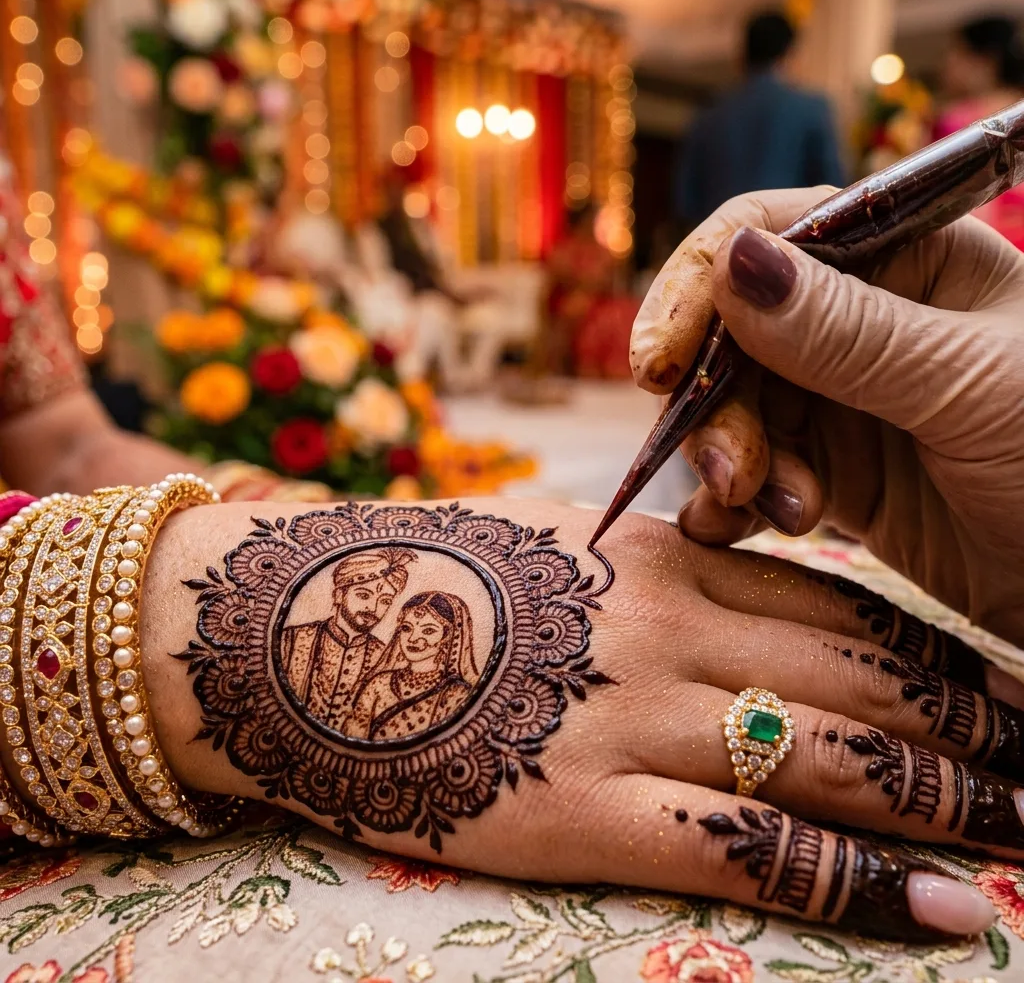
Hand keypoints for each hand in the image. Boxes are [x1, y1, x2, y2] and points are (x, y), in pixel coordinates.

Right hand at [140, 499, 1023, 939]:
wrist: (308, 628)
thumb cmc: (441, 581)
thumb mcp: (565, 549)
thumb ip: (665, 572)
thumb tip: (752, 598)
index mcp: (666, 561)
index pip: (848, 613)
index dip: (946, 662)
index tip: (1015, 695)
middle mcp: (669, 631)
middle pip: (864, 689)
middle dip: (977, 737)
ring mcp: (631, 720)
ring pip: (830, 765)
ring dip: (949, 807)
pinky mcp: (585, 811)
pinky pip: (750, 850)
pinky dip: (855, 885)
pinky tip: (942, 915)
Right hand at [629, 188, 1023, 643]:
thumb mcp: (966, 385)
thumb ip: (849, 332)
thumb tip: (732, 260)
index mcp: (908, 258)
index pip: (774, 235)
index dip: (699, 288)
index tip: (656, 362)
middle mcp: (865, 320)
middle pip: (735, 334)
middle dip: (714, 403)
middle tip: (731, 473)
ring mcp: (843, 398)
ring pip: (735, 409)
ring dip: (731, 462)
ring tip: (770, 511)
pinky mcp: (835, 473)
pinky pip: (755, 473)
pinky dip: (735, 503)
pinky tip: (739, 529)